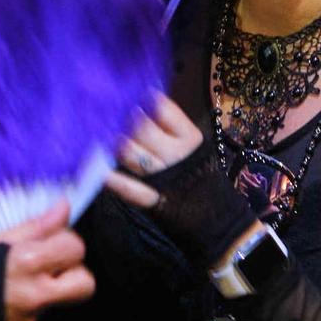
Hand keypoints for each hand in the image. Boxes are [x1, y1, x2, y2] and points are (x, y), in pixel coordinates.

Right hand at [0, 202, 95, 320]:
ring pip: (56, 305)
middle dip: (75, 275)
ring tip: (13, 288)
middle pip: (85, 286)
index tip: (51, 244)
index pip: (75, 249)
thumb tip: (65, 207)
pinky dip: (22, 315)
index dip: (66, 243)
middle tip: (53, 270)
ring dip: (44, 294)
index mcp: (26, 263)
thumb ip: (35, 226)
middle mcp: (32, 296)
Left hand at [104, 95, 250, 269]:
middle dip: (120, 121)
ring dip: (113, 145)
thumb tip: (143, 104)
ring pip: (130, 153)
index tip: (126, 96)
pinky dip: (114, 180)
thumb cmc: (202, 180)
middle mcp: (177, 154)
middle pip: (141, 129)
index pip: (162, 109)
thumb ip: (171, 130)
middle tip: (104, 115)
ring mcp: (165, 178)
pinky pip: (130, 189)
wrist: (221, 223)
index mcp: (190, 138)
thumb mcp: (195, 149)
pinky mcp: (155, 202)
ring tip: (100, 138)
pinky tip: (101, 172)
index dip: (140, 101)